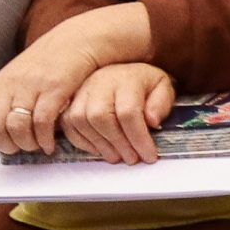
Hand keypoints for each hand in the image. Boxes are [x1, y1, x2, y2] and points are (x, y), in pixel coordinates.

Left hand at [0, 3, 152, 155]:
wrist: (77, 40)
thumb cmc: (47, 65)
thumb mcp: (14, 80)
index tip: (4, 146)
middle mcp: (11, 85)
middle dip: (8, 146)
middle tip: (22, 149)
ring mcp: (31, 86)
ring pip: (17, 127)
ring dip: (27, 144)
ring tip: (37, 146)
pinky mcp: (54, 89)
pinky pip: (42, 122)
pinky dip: (45, 139)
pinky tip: (50, 143)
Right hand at [58, 62, 176, 163]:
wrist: (122, 71)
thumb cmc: (143, 84)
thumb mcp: (162, 87)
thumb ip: (161, 103)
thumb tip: (152, 122)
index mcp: (126, 78)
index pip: (128, 112)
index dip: (138, 138)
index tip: (148, 155)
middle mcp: (99, 82)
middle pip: (100, 116)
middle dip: (118, 143)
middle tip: (132, 159)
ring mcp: (80, 91)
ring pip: (81, 121)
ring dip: (100, 145)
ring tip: (117, 156)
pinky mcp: (68, 102)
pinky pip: (67, 124)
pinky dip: (82, 141)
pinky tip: (99, 149)